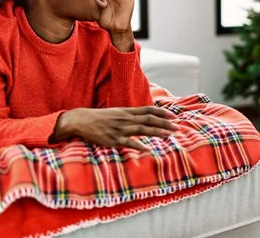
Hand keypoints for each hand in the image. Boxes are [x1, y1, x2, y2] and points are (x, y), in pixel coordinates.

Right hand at [55, 106, 177, 151]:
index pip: (148, 110)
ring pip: (142, 129)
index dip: (162, 113)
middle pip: (149, 120)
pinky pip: (127, 142)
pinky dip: (137, 145)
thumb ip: (130, 115)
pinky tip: (146, 149)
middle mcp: (125, 119)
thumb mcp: (116, 113)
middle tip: (178, 128)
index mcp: (127, 111)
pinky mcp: (113, 139)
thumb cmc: (100, 118)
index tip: (174, 116)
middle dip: (164, 124)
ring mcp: (120, 129)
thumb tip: (144, 117)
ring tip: (168, 135)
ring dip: (156, 132)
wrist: (82, 120)